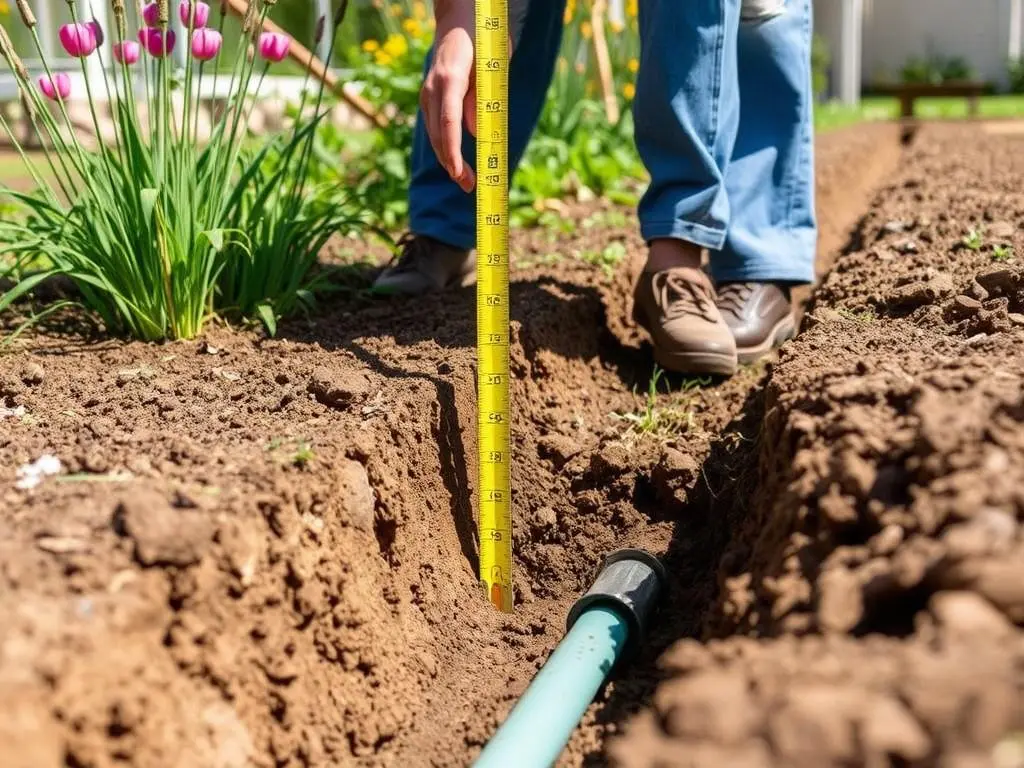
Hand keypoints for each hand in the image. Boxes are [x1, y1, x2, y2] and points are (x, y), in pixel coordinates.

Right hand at [420, 0, 476, 191]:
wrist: (458, 19)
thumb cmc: (482, 40)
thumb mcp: (491, 66)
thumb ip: (482, 98)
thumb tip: (477, 132)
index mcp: (449, 79)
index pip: (449, 122)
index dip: (453, 151)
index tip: (459, 173)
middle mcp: (433, 88)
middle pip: (439, 134)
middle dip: (452, 164)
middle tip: (469, 186)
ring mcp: (428, 93)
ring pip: (435, 134)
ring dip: (448, 160)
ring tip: (466, 181)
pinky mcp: (429, 99)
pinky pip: (436, 128)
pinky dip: (445, 147)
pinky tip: (456, 163)